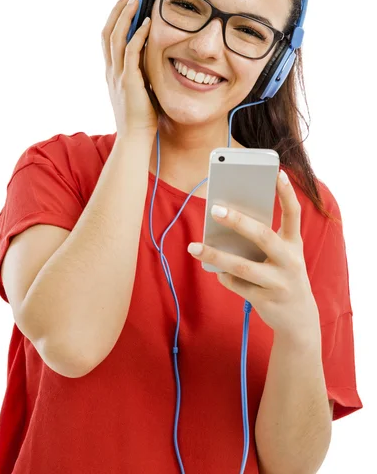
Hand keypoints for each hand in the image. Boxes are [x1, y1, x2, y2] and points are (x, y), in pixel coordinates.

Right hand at [101, 0, 157, 138]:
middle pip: (108, 33)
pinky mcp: (129, 81)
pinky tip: (146, 23)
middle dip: (117, 11)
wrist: (135, 137)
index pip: (108, 39)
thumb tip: (152, 58)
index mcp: (112, 72)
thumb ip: (141, 72)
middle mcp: (111, 71)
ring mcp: (118, 75)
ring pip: (116, 38)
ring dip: (125, 16)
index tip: (123, 4)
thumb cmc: (140, 117)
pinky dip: (138, 35)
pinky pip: (131, 52)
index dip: (114, 19)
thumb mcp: (139, 89)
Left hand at [188, 170, 320, 342]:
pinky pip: (237, 285)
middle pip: (263, 236)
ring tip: (194, 247)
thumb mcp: (281, 256)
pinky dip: (223, 276)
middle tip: (215, 209)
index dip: (287, 193)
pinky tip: (216, 271)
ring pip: (242, 266)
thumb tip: (225, 225)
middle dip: (238, 222)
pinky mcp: (266, 300)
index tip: (278, 173)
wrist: (299, 319)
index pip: (294, 214)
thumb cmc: (283, 275)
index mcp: (295, 244)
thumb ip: (261, 241)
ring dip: (216, 255)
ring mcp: (279, 282)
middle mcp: (291, 261)